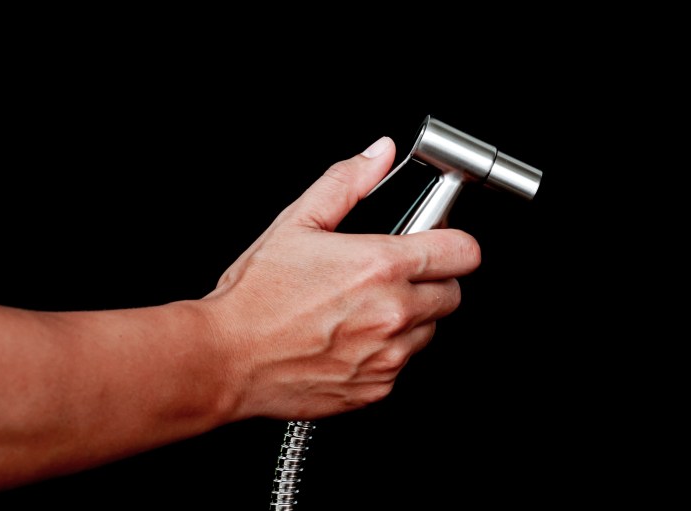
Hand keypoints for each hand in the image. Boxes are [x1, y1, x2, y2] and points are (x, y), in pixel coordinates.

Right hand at [203, 136, 480, 419]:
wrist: (226, 359)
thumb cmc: (256, 297)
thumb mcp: (297, 222)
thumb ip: (347, 183)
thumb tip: (378, 154)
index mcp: (380, 265)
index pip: (463, 252)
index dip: (454, 243)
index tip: (441, 243)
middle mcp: (392, 312)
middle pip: (453, 293)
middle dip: (432, 281)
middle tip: (393, 277)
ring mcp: (388, 355)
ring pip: (430, 331)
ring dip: (410, 318)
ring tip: (364, 310)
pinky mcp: (378, 388)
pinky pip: (403, 365)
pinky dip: (387, 352)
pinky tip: (351, 340)